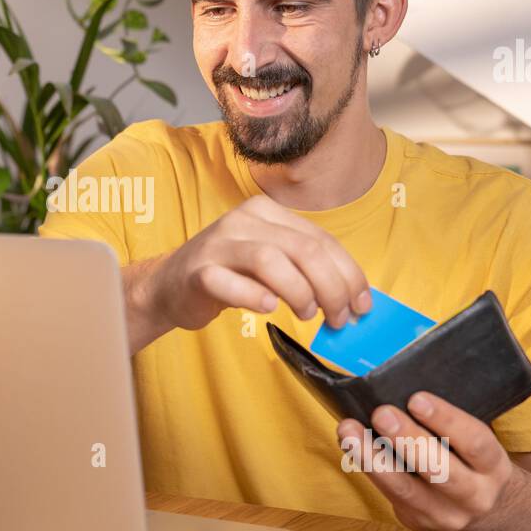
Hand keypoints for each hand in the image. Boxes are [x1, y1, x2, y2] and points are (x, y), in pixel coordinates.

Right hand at [143, 194, 372, 335]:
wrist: (168, 286)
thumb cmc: (228, 275)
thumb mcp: (269, 260)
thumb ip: (304, 268)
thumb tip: (352, 297)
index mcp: (266, 212)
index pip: (320, 239)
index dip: (349, 274)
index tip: (362, 304)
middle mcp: (242, 221)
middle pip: (303, 249)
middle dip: (332, 288)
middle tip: (339, 318)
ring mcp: (218, 245)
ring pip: (271, 260)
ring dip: (300, 292)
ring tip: (306, 314)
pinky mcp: (198, 272)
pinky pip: (230, 283)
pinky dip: (255, 297)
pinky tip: (268, 309)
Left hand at [336, 391, 517, 530]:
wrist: (488, 510)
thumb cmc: (473, 461)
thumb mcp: (477, 443)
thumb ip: (451, 424)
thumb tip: (402, 387)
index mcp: (493, 467)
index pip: (475, 443)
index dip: (447, 420)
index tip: (416, 398)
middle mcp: (474, 495)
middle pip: (440, 470)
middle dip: (407, 440)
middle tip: (381, 413)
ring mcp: (445, 514)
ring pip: (405, 489)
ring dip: (372, 458)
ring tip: (348, 430)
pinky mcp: (417, 522)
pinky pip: (388, 494)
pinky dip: (365, 467)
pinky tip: (348, 445)